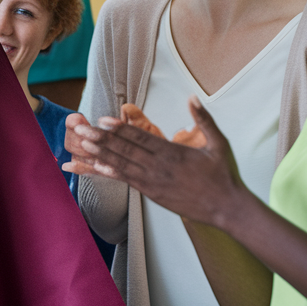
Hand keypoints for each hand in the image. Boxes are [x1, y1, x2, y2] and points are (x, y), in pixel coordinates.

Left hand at [62, 96, 246, 228]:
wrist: (227, 208)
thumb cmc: (224, 175)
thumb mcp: (219, 143)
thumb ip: (204, 119)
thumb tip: (192, 97)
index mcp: (172, 153)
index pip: (140, 138)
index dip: (119, 129)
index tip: (102, 120)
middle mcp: (159, 167)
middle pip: (124, 150)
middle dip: (100, 139)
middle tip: (79, 130)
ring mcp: (153, 182)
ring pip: (121, 165)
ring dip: (99, 155)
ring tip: (80, 145)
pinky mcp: (151, 193)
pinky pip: (127, 180)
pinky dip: (110, 173)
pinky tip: (95, 167)